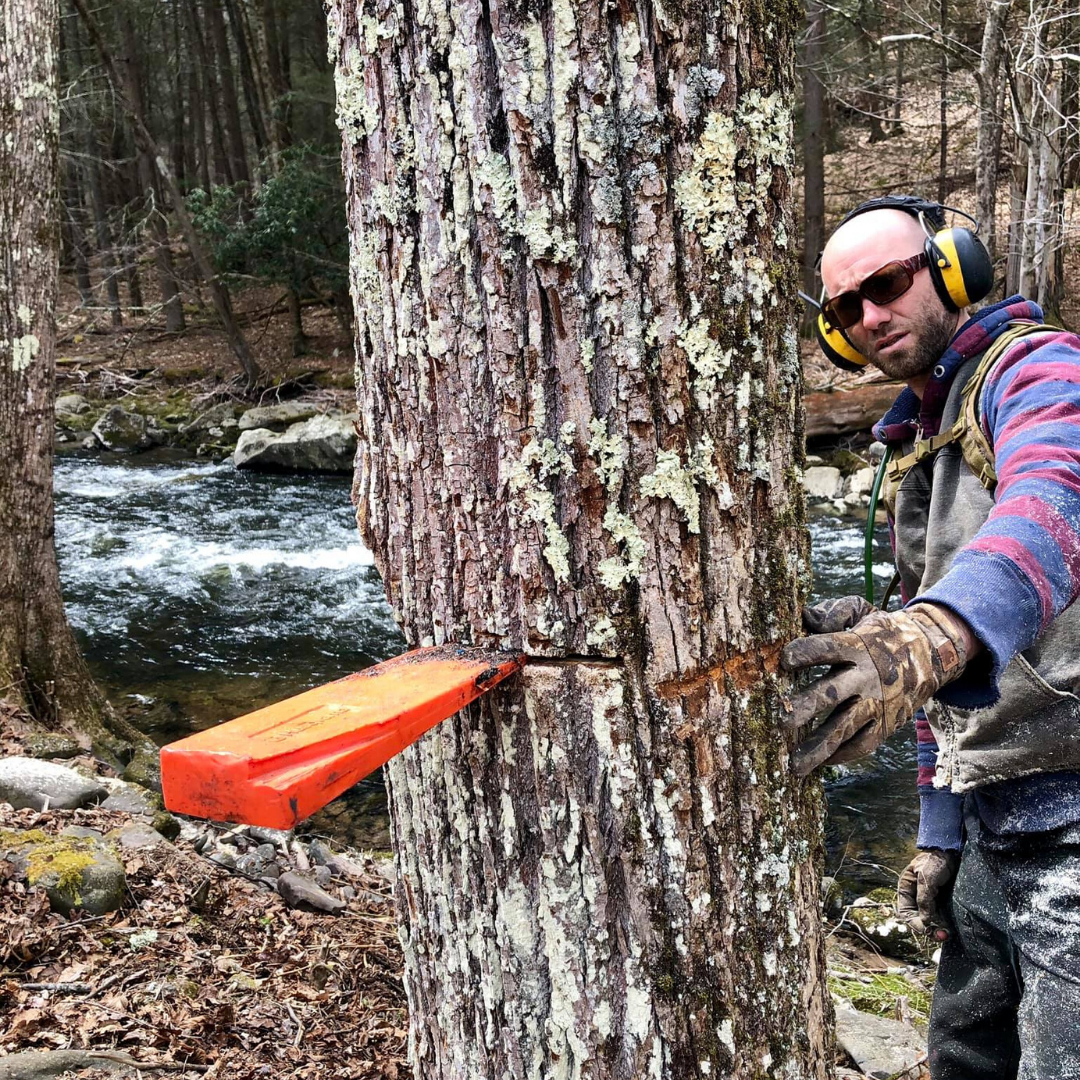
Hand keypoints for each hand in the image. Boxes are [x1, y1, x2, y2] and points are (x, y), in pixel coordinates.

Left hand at [780, 603, 967, 775]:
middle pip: (832, 693)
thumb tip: (806, 618)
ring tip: (793, 765)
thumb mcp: (861, 611)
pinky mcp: (885, 724)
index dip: (805, 653)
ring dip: (818, 747)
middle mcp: (865, 677)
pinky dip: (842, 756)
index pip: (826, 648)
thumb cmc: (880, 632)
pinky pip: (863, 745)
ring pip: (844, 728)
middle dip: (806, 707)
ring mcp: (876, 704)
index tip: (783, 660)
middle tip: (781, 721)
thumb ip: (834, 612)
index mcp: (855, 646)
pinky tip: (819, 763)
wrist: (929, 654)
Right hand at [897, 849, 960, 939]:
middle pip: (918, 918)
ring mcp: (930, 899)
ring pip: (930, 920)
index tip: (927, 929)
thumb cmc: (935, 861)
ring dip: (937, 928)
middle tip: (941, 936)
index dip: (914, 923)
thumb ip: (924, 898)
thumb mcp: (927, 877)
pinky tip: (951, 927)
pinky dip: (944, 923)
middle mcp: (916, 896)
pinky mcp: (942, 900)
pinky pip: (941, 916)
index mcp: (907, 889)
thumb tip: (925, 920)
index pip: (906, 912)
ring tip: (947, 934)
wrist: (953, 852)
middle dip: (928, 929)